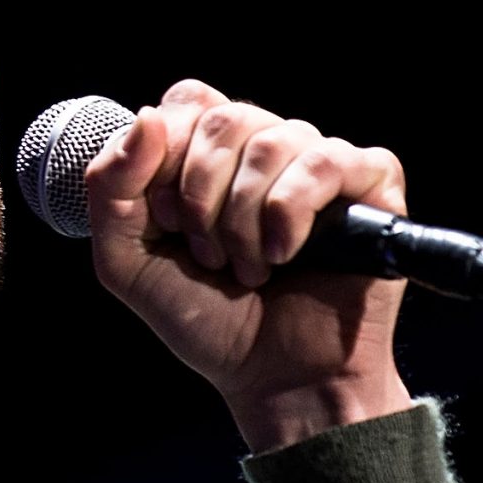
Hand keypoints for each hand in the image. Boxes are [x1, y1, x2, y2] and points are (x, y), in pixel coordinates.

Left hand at [82, 78, 414, 450]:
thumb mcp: (127, 261)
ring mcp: (320, 165)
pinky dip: (292, 212)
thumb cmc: (207, 320)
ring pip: (273, 140)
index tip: (166, 220)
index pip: (187, 102)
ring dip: (244, 219)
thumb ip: (110, 188)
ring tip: (249, 269)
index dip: (166, 155)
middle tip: (209, 256)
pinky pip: (327, 160)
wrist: (274, 379)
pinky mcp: (371, 186)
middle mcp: (268, 150)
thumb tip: (146, 117)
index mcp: (213, 156)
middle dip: (200, 197)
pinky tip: (285, 255)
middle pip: (225, 118)